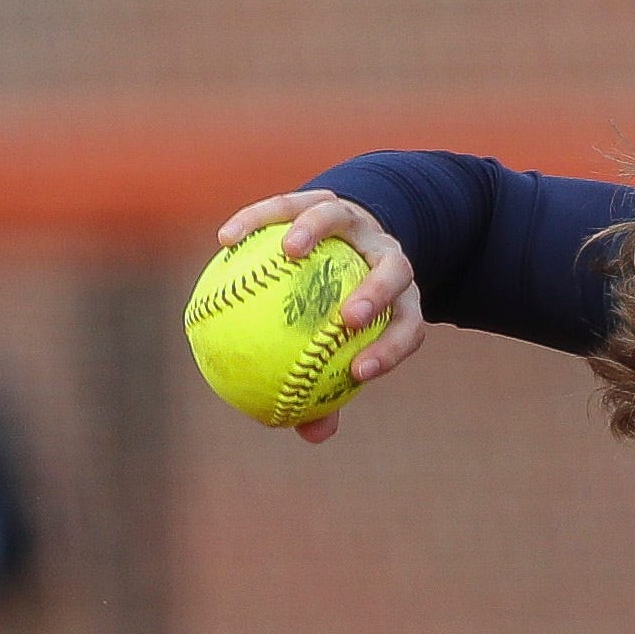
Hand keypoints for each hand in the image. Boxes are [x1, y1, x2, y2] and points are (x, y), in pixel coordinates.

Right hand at [215, 189, 426, 438]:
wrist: (351, 239)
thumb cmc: (339, 314)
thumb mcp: (337, 348)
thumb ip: (327, 388)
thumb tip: (312, 436)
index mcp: (401, 297)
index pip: (409, 324)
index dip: (391, 349)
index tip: (359, 373)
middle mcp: (385, 256)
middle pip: (395, 269)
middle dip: (375, 292)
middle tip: (345, 317)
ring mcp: (357, 223)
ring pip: (342, 218)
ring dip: (316, 230)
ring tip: (287, 250)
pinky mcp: (323, 196)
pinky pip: (289, 202)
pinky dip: (259, 219)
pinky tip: (225, 241)